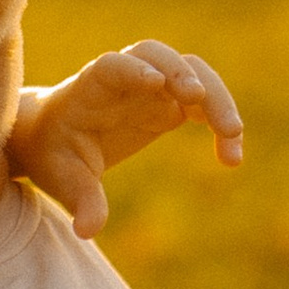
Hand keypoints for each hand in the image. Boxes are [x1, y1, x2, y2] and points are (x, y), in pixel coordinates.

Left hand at [8, 39, 243, 237]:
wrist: (55, 140)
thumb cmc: (55, 154)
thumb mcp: (62, 179)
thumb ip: (80, 201)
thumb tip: (87, 231)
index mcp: (92, 87)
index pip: (114, 66)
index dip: (134, 69)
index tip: (155, 82)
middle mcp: (126, 78)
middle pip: (160, 57)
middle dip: (181, 73)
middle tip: (198, 98)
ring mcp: (152, 87)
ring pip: (192, 72)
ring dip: (216, 97)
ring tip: (232, 136)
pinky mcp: (170, 103)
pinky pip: (204, 102)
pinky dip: (220, 122)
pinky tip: (230, 159)